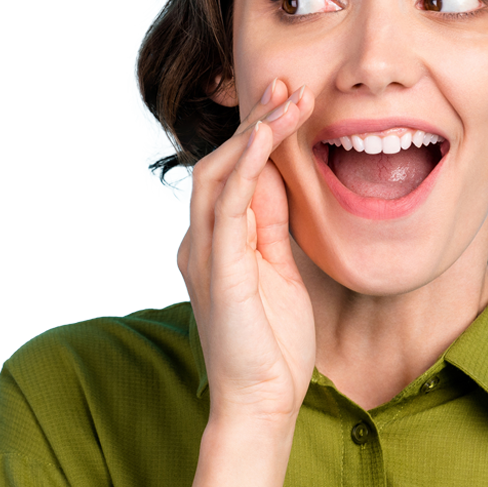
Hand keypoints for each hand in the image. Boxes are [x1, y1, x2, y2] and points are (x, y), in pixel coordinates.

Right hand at [176, 78, 316, 429]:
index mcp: (214, 245)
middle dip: (253, 120)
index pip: (231, 174)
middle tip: (287, 82)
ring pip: (218, 173)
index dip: (256, 133)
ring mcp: (203, 255)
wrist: (261, 404)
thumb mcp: (280, 272)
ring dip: (254, 132)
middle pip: (219, 163)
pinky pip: (227, 203)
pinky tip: (268, 136)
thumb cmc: (273, 348)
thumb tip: (279, 180)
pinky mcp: (217, 270)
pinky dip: (247, 164)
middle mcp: (199, 243)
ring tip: (287, 98)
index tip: (288, 99)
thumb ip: (273, 228)